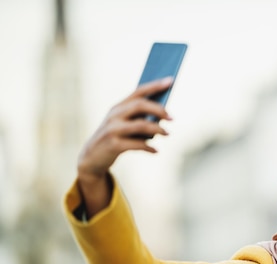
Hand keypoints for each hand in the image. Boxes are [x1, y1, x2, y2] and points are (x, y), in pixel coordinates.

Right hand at [77, 77, 173, 216]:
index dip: (155, 86)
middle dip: (159, 110)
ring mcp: (113, 130)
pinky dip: (149, 147)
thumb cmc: (115, 139)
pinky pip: (137, 144)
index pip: (138, 92)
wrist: (92, 158)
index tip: (171, 81)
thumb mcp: (123, 125)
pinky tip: (156, 151)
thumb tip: (164, 115)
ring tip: (168, 134)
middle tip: (172, 118)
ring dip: (157, 129)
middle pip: (140, 105)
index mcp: (118, 107)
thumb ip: (139, 118)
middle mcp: (114, 115)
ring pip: (141, 125)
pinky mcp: (113, 145)